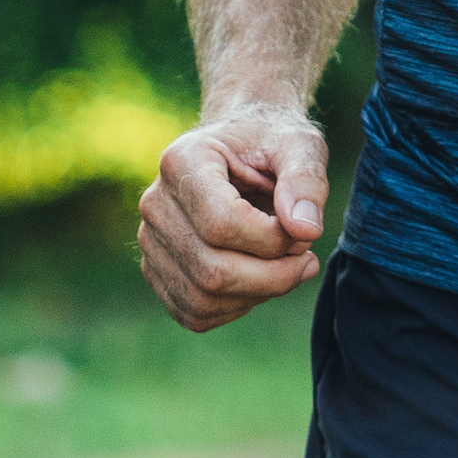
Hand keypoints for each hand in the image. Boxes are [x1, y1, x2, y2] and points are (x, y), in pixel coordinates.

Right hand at [137, 105, 328, 331]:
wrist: (241, 150)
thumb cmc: (270, 145)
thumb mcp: (299, 145)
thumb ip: (306, 180)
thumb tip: (305, 230)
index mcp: (182, 161)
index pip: (221, 224)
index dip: (273, 241)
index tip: (305, 231)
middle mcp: (155, 202)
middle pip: (211, 270)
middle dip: (273, 276)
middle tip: (306, 256)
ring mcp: (151, 240)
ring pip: (202, 299)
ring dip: (258, 294)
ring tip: (287, 266)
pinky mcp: (157, 270)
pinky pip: (194, 313)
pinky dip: (237, 307)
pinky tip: (260, 280)